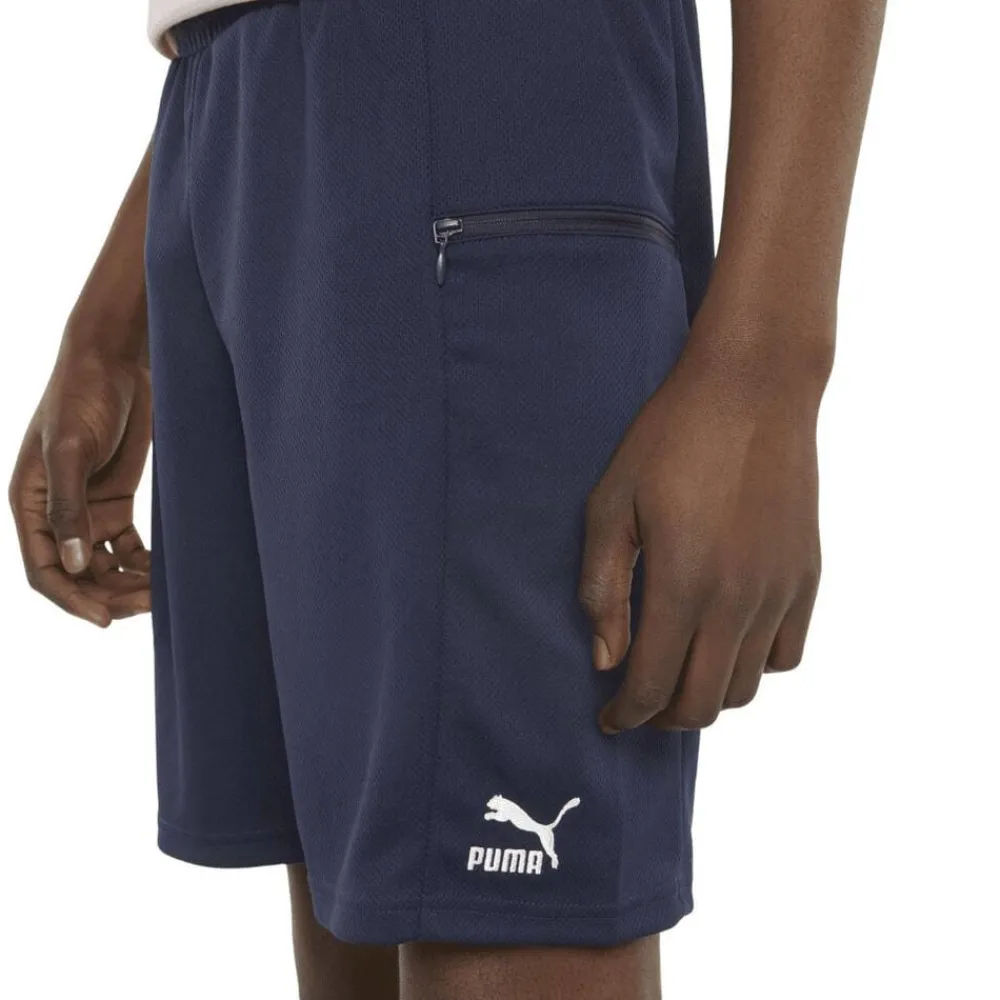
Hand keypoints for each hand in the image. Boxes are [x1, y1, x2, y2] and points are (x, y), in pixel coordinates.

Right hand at [9, 346, 152, 626]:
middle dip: (110, 595)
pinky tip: (167, 575)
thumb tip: (73, 564)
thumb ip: (68, 507)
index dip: (72, 599)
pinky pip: (128, 547)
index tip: (106, 619)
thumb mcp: (69, 450)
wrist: (117, 360)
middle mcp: (55, 514)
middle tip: (148, 606)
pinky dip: (145, 565)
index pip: (44, 570)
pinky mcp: (116, 501)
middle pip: (80, 574)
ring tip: (162, 595)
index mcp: (29, 504)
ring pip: (106, 566)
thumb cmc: (82, 395)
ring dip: (129, 584)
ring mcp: (88, 509)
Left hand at [579, 303, 825, 732]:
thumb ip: (602, 589)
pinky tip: (727, 642)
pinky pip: (787, 654)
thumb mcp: (610, 506)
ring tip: (679, 673)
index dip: (626, 715)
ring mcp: (779, 591)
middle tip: (638, 703)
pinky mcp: (807, 577)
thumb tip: (606, 660)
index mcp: (682, 585)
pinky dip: (754, 666)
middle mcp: (738, 601)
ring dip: (707, 695)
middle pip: (703, 703)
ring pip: (747, 688)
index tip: (608, 719)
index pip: (651, 686)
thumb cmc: (669, 441)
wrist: (752, 390)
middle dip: (662, 717)